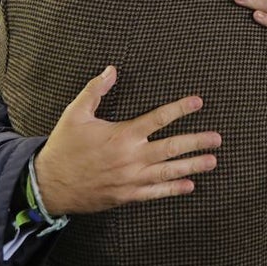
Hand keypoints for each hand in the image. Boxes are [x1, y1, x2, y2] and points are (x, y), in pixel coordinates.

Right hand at [33, 66, 221, 214]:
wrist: (49, 184)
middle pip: (171, 147)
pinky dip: (172, 189)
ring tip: (212, 161)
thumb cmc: (64, 147)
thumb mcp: (76, 113)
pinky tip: (189, 185)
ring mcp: (131, 179)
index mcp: (123, 135)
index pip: (158, 119)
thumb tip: (112, 70)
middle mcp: (131, 158)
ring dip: (192, 166)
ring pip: (168, 172)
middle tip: (217, 138)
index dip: (180, 109)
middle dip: (196, 142)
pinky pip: (155, 193)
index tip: (198, 103)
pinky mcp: (126, 196)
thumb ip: (96, 91)